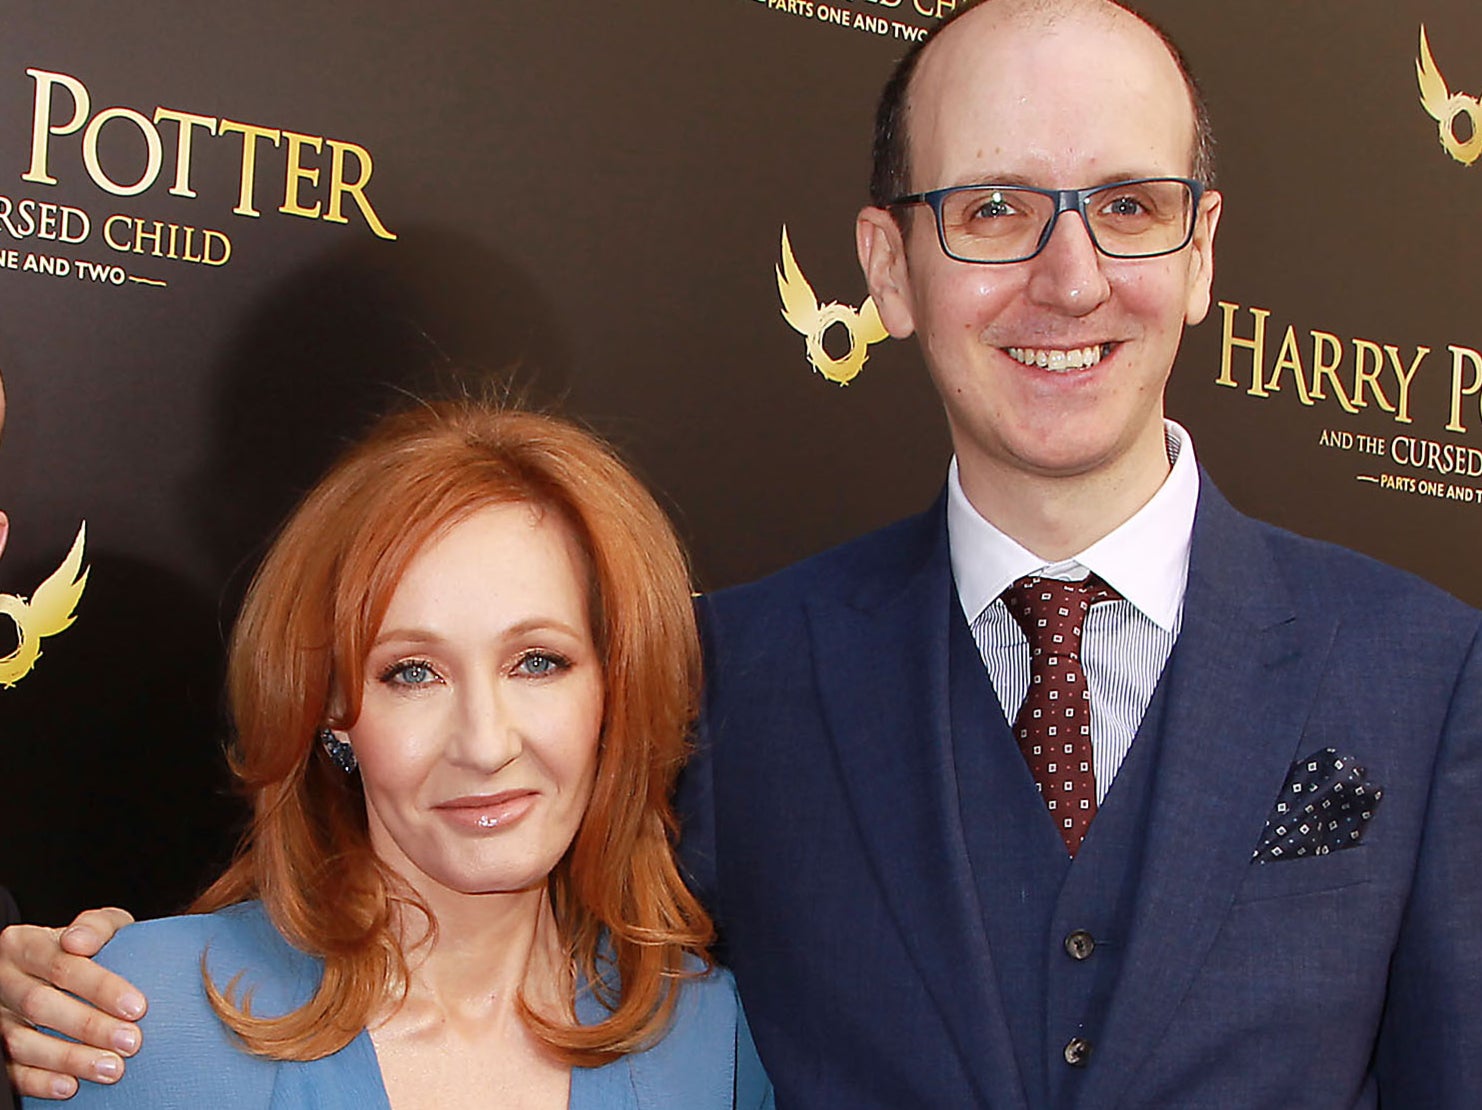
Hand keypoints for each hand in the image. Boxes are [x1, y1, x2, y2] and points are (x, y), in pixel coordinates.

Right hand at [1, 908, 142, 1099]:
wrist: (66, 971)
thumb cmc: (90, 948)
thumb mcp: (100, 927)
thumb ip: (97, 927)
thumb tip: (79, 941)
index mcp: (25, 944)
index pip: (63, 965)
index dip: (101, 987)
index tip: (137, 1007)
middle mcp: (4, 980)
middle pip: (40, 1005)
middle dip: (90, 1026)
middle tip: (131, 1042)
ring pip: (21, 1041)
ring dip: (68, 1058)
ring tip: (111, 1068)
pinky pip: (9, 1069)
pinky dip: (38, 1081)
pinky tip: (69, 1086)